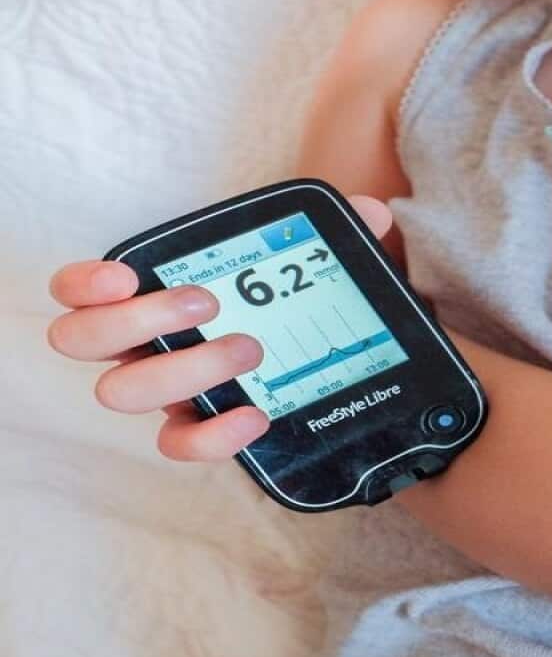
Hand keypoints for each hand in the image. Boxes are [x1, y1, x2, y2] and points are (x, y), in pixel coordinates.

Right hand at [47, 195, 395, 461]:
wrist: (324, 358)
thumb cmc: (292, 304)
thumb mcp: (312, 263)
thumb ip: (336, 233)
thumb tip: (369, 213)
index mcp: (150, 295)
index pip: (78, 290)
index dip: (84, 284)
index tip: (126, 276)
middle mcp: (142, 344)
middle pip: (82, 340)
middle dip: (140, 319)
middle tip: (207, 304)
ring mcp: (165, 390)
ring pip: (125, 392)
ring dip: (185, 368)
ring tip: (250, 349)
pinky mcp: (196, 429)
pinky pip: (181, 442)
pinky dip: (214, 435)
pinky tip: (257, 414)